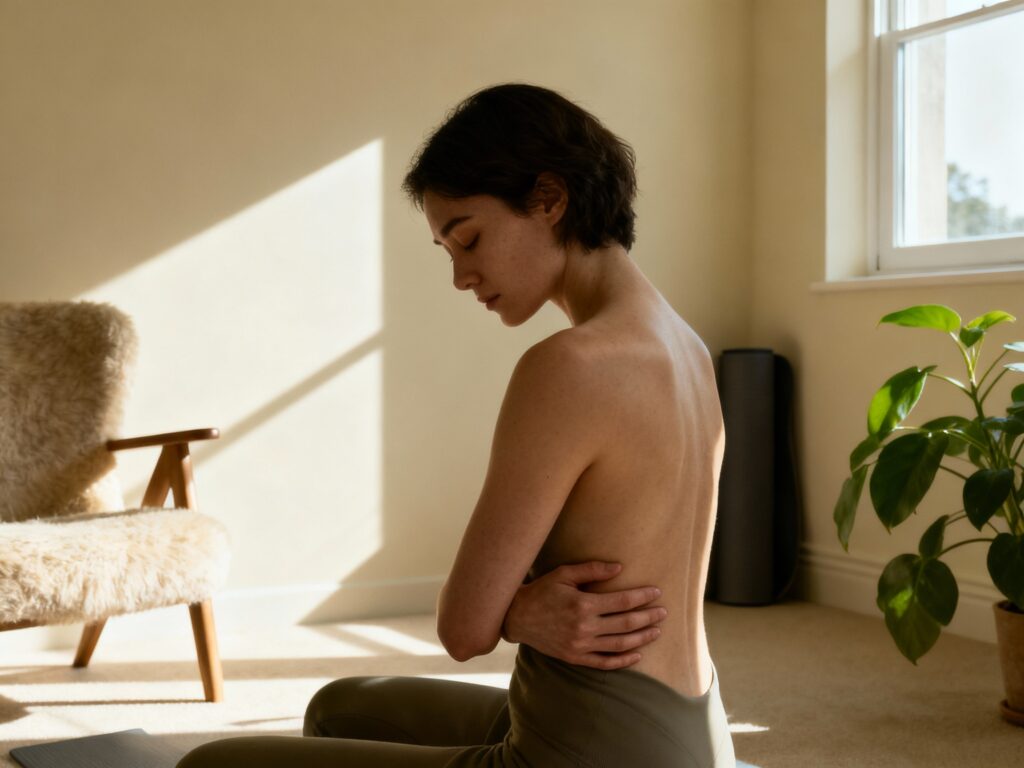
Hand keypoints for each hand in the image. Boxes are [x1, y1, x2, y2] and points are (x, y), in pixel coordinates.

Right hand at [500, 561, 665, 669]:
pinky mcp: (575, 658)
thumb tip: (619, 568)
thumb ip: (593, 570)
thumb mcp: (564, 574)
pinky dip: (623, 661)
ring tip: (656, 631)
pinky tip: (637, 654)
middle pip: (626, 624)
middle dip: (648, 617)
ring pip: (620, 645)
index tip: (656, 593)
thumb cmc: (541, 591)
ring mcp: (580, 646)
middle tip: (663, 612)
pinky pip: (605, 663)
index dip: (642, 597)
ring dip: (642, 638)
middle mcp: (584, 627)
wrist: (517, 617)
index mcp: (583, 605)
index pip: (622, 601)